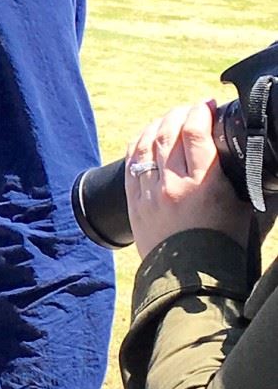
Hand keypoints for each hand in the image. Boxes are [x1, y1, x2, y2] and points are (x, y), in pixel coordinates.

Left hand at [125, 101, 250, 256]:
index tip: (208, 105)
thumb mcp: (245, 210)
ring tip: (170, 119)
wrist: (191, 283)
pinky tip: (147, 136)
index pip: (195, 133)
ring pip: (146, 144)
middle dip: (180, 114)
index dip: (201, 112)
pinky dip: (139, 143)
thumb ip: (247, 182)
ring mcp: (149, 193)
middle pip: (168, 132)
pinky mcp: (133, 202)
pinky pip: (131, 162)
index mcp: (203, 184)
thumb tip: (258, 164)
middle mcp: (172, 184)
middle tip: (191, 110)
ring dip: (158, 124)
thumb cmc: (226, 248)